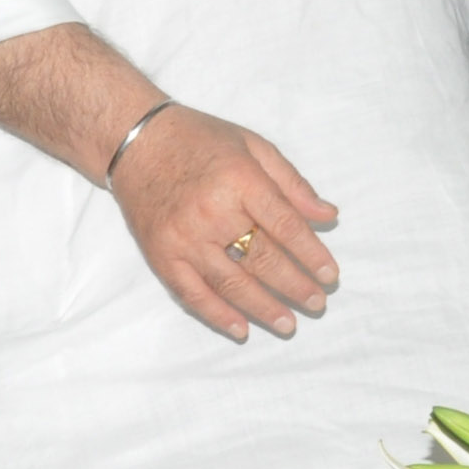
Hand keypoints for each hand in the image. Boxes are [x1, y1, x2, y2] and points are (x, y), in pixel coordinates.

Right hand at [108, 105, 342, 341]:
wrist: (137, 142)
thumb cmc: (201, 139)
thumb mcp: (254, 146)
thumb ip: (292, 183)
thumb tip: (328, 215)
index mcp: (240, 181)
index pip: (285, 226)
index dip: (311, 254)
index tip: (330, 276)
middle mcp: (212, 212)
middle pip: (262, 258)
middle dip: (295, 285)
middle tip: (318, 303)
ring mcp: (184, 238)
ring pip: (231, 283)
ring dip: (263, 308)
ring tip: (288, 325)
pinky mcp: (161, 255)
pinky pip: (192, 293)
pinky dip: (217, 315)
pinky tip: (241, 329)